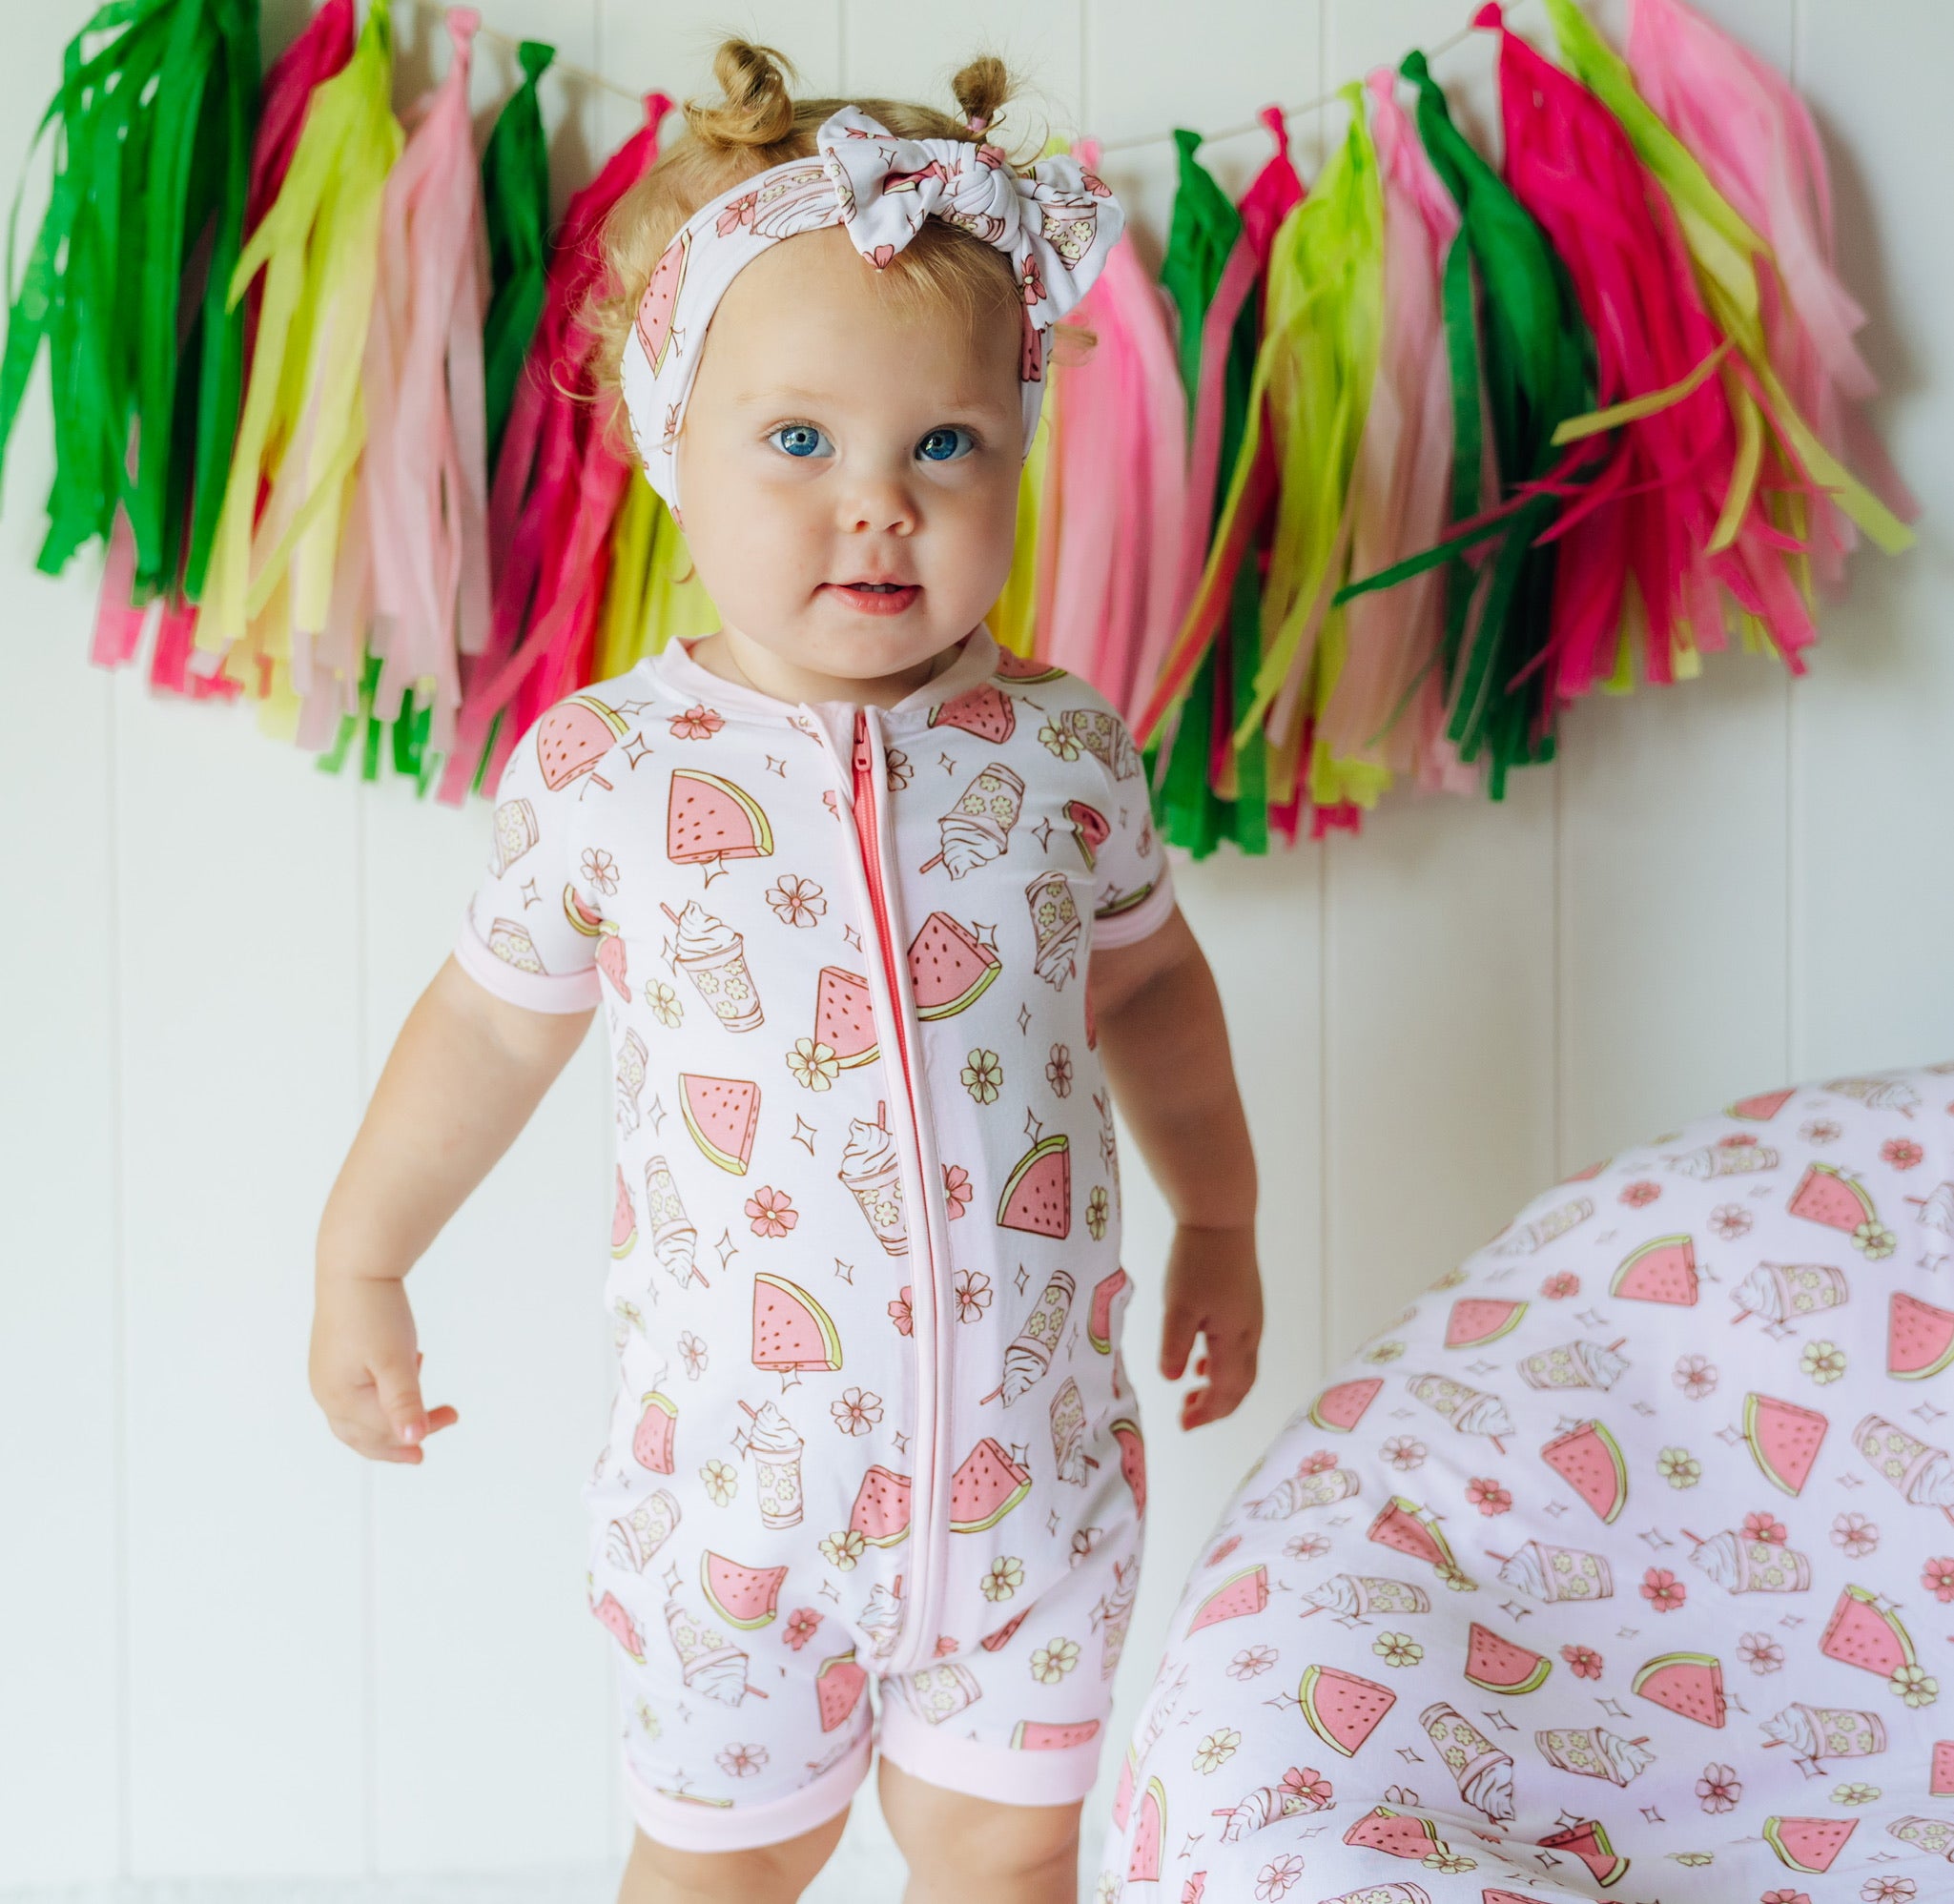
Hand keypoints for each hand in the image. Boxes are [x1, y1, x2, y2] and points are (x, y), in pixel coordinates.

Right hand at [309, 1273, 458, 1462]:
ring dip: (390, 1421)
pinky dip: (381, 1398)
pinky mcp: (335, 1360)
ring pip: (359, 1417)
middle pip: (363, 1434)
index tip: (448, 1420)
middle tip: (422, 1452)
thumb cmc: (373, 1312)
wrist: (356, 1268)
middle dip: (395, 1442)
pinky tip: (409, 1371)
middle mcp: (327, 1392)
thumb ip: (404, 1402)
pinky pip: (357, 1394)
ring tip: (421, 1413)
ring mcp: (328, 1376)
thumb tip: (413, 1439)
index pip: (382, 1431)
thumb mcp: (395, 1360)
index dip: (416, 1431)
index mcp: (339, 1398)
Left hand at [1158, 1223, 1261, 1428]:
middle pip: (1240, 1385)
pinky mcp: (1245, 1305)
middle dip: (1216, 1407)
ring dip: (1219, 1388)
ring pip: (1241, 1368)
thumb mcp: (1178, 1304)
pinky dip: (1222, 1366)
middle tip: (1187, 1419)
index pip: (1225, 1389)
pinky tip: (1201, 1363)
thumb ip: (1176, 1344)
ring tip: (1192, 1397)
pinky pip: (1239, 1349)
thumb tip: (1172, 1379)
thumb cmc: (1197, 1260)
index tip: (1183, 1426)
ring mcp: (1250, 1318)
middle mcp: (1250, 1333)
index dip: (1206, 1412)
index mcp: (1234, 1338)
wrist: (1220, 1219)